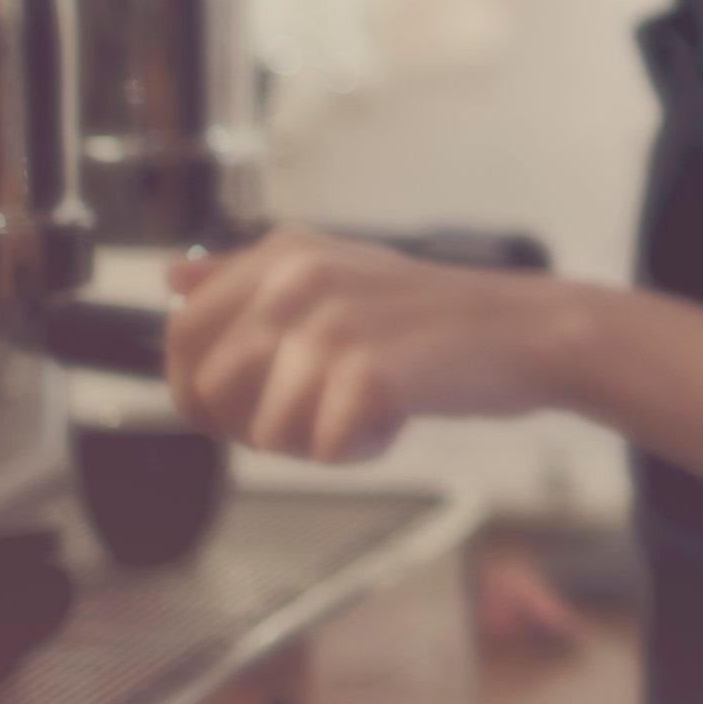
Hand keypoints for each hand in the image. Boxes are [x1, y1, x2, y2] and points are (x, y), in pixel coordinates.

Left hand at [165, 228, 593, 463]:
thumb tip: (172, 278)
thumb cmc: (434, 318)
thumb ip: (248, 276)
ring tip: (366, 406)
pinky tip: (396, 417)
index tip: (242, 404)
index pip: (179, 334)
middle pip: (207, 391)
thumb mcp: (336, 273)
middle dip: (252, 423)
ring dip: (313, 439)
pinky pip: (323, 449)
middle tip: (318, 409)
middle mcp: (298, 280)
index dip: (198, 388)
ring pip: (263, 432)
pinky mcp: (367, 371)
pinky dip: (359, 449)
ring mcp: (332, 324)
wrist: (531, 331)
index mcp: (283, 254)